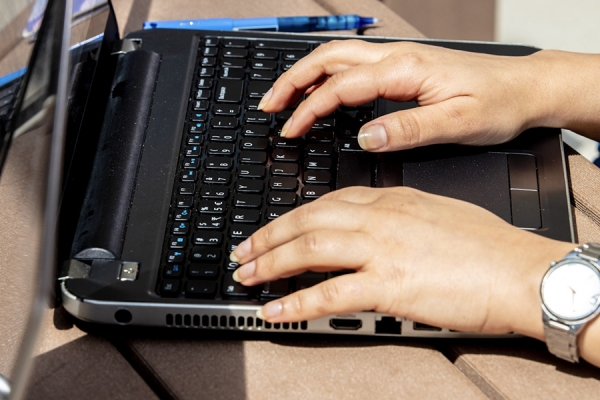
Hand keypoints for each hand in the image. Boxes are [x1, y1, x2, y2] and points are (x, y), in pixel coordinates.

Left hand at [230, 186, 573, 336]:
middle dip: (269, 237)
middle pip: (308, 220)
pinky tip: (275, 310)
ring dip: (271, 263)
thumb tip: (373, 227)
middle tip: (245, 251)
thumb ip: (398, 216)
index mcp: (391, 198)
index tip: (275, 229)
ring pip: (309, 249)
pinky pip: (329, 294)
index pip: (327, 201)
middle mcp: (379, 217)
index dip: (293, 216)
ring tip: (247, 276)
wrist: (519, 269)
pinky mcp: (388, 284)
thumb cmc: (487, 245)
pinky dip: (296, 303)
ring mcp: (381, 249)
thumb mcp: (435, 213)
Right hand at [257, 40, 599, 149]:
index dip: (309, 109)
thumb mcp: (457, 122)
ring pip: (337, 60)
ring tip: (283, 101)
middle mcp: (396, 59)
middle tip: (268, 107)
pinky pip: (353, 67)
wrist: (524, 88)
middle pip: (328, 60)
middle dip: (292, 82)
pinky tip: (321, 95)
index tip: (290, 131)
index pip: (341, 86)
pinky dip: (326, 78)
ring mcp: (398, 61)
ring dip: (305, 77)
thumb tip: (365, 137)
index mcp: (404, 70)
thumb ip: (408, 129)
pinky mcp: (403, 69)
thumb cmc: (498, 103)